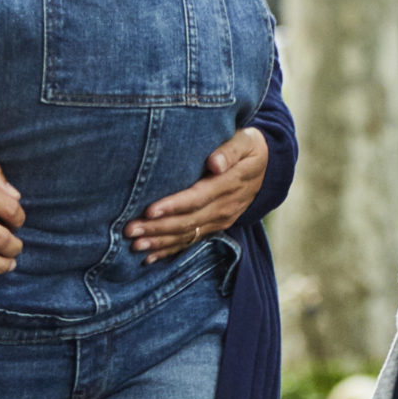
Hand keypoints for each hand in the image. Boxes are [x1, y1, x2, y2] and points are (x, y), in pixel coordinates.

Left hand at [128, 127, 268, 262]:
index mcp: (231, 184)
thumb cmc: (249, 147)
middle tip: (129, 230)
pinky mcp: (215, 226)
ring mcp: (221, 219)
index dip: (174, 205)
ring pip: (187, 235)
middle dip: (157, 228)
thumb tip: (214, 163)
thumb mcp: (246, 141)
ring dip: (160, 242)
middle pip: (188, 221)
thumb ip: (230, 150)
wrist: (268, 167)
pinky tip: (149, 258)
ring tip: (134, 245)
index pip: (199, 197)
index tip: (150, 210)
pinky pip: (191, 241)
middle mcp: (225, 207)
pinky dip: (169, 250)